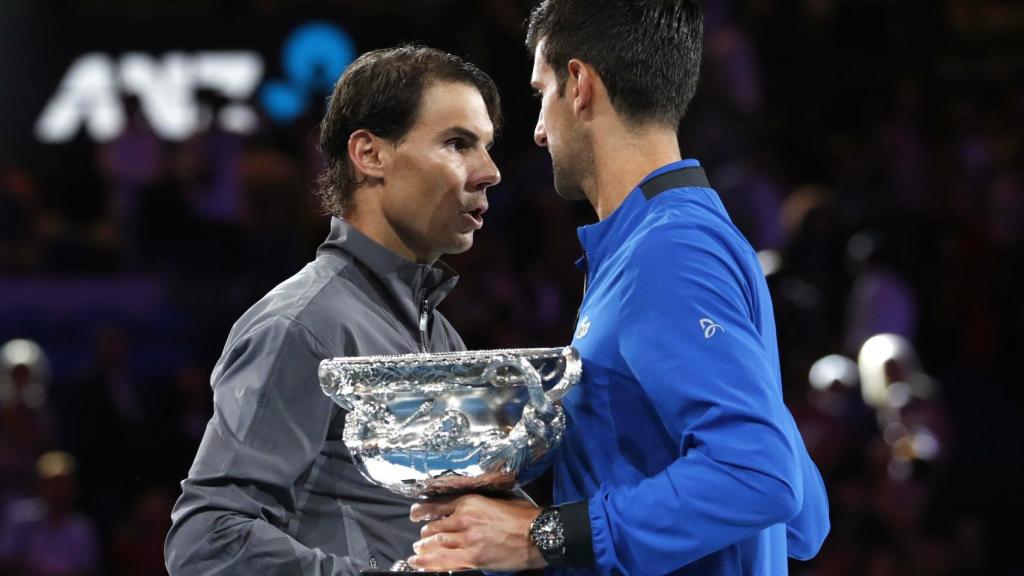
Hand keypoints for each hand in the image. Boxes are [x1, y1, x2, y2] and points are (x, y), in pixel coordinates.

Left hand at [407, 493, 546, 571]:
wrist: (537, 534)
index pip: (438, 505)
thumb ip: (477, 504)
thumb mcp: (497, 500)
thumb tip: (465, 507)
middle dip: (426, 532)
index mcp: (470, 502)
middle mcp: (463, 520)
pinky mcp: (472, 558)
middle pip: (435, 527)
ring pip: (436, 544)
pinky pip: (444, 562)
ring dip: (424, 547)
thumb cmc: (522, 516)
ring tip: (417, 550)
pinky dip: (429, 563)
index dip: (423, 510)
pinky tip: (418, 563)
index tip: (415, 512)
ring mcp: (466, 541)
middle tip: (421, 535)